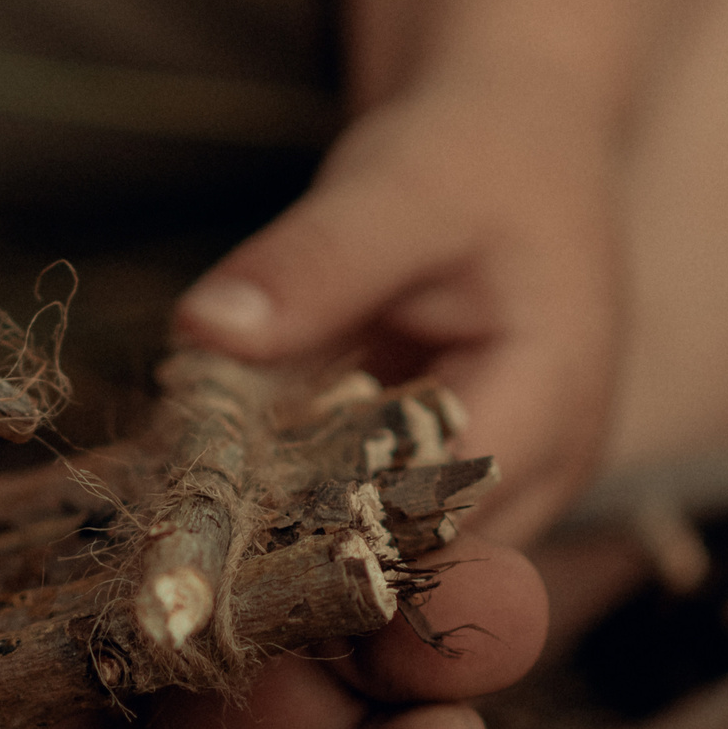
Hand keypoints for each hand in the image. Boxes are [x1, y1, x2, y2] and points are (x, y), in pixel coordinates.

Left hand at [175, 66, 618, 544]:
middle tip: (176, 572)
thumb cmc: (474, 155)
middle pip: (417, 574)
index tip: (209, 538)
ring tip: (184, 560)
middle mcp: (541, 473)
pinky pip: (373, 543)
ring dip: (294, 573)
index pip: (435, 513)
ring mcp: (502, 497)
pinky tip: (213, 525)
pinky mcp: (449, 495)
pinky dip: (298, 537)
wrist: (518, 147)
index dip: (325, 538)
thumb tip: (205, 328)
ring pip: (395, 578)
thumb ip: (312, 262)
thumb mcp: (396, 185)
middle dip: (301, 582)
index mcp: (552, 400)